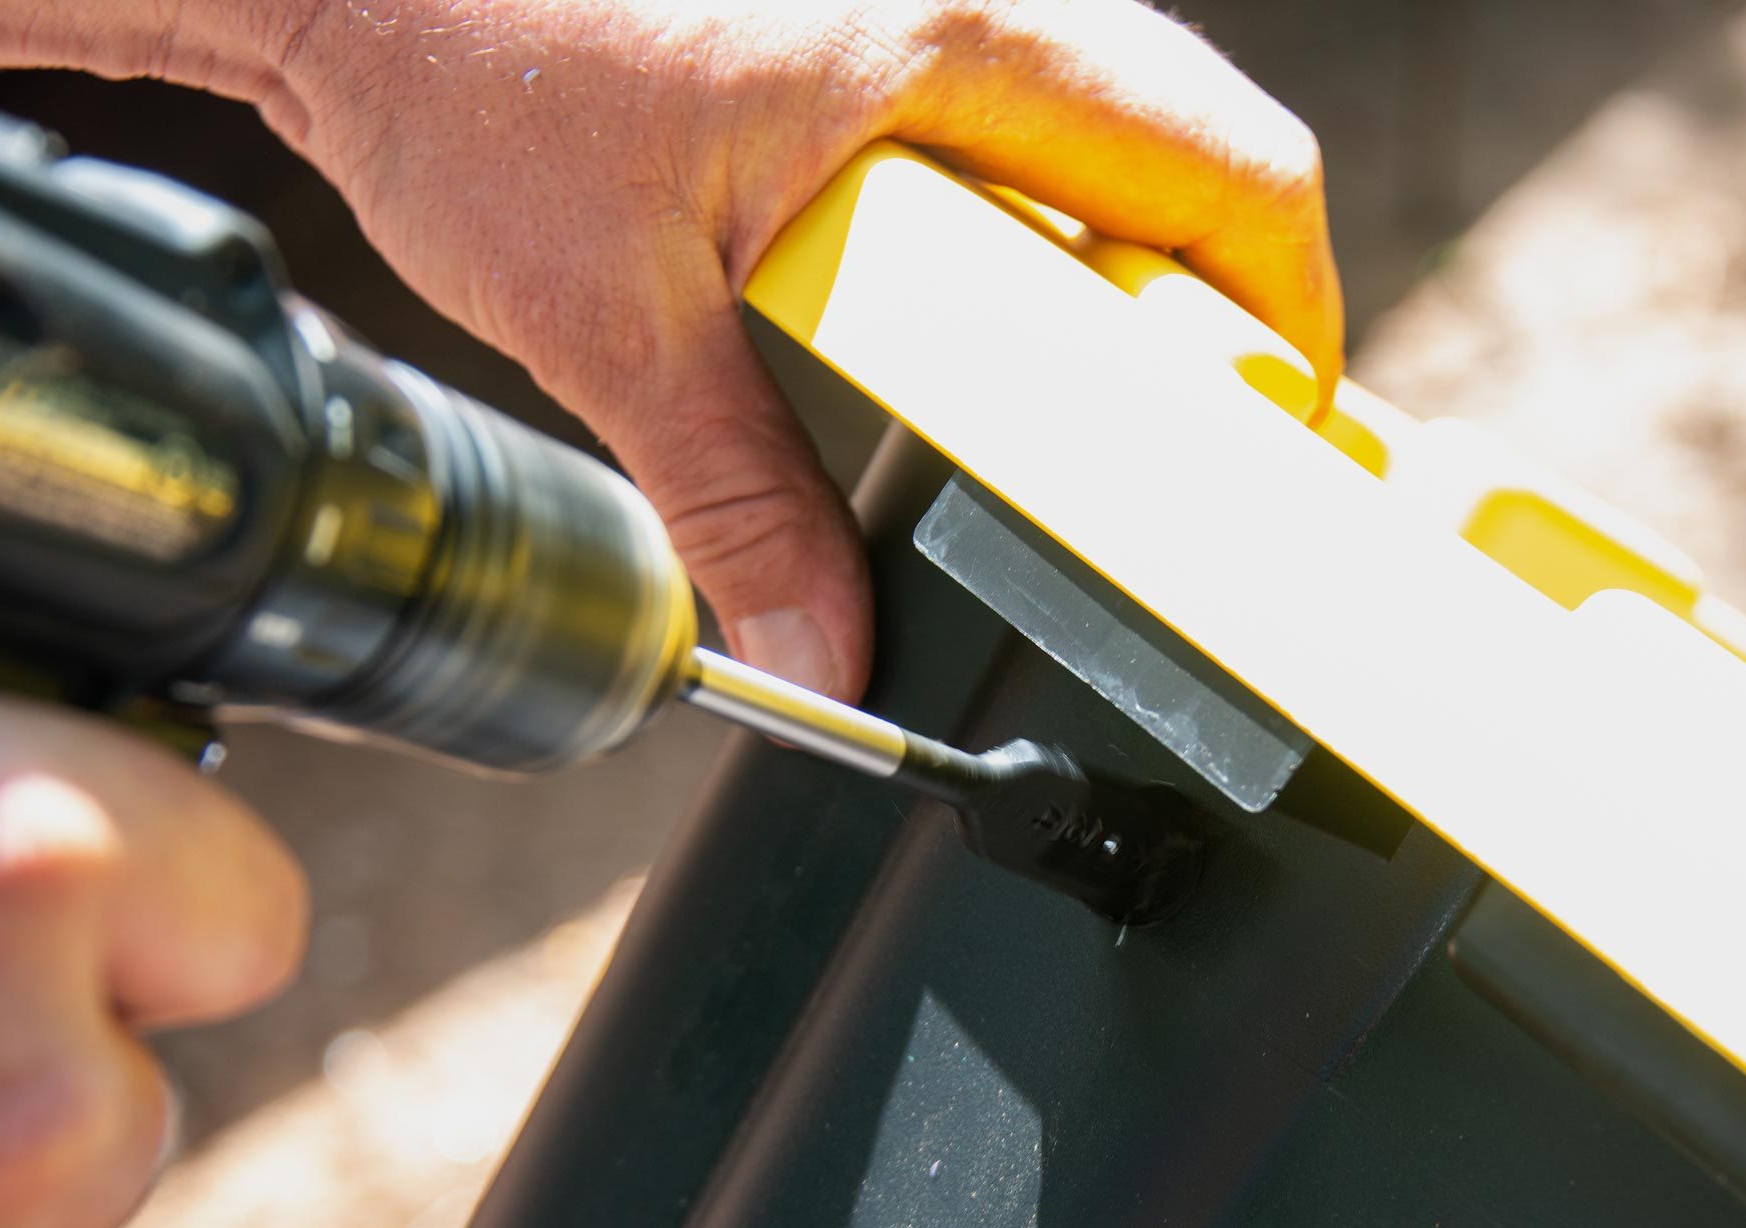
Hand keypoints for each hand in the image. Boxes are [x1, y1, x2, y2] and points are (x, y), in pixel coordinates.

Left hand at [243, 0, 1341, 700]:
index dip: (1282, 329)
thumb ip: (741, 499)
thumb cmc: (464, 62)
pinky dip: (1031, 221)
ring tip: (1070, 392)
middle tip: (1168, 444)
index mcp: (958, 41)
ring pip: (1120, 128)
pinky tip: (956, 305)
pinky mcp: (874, 11)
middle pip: (1202, 152)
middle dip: (1210, 310)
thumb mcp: (618, 323)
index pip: (1231, 178)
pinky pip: (1024, 116)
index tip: (1263, 446)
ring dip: (1120, 263)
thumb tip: (822, 646)